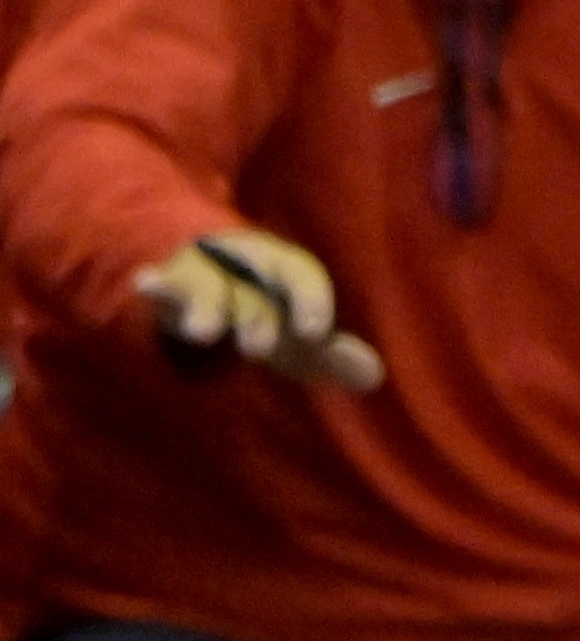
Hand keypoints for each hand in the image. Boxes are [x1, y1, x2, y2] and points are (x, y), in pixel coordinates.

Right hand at [138, 229, 382, 390]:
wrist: (215, 268)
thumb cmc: (269, 306)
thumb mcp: (298, 331)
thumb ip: (330, 354)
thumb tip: (373, 376)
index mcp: (287, 268)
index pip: (303, 280)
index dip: (310, 302)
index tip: (315, 331)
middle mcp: (248, 264)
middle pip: (256, 291)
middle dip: (257, 318)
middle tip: (258, 348)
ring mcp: (208, 271)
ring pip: (209, 288)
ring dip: (206, 309)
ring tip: (202, 333)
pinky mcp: (171, 283)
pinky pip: (163, 284)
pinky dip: (155, 285)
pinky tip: (144, 282)